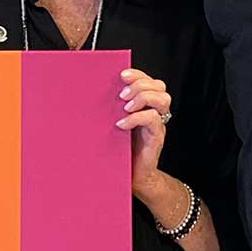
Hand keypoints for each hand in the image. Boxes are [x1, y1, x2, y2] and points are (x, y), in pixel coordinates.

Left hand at [115, 67, 170, 197]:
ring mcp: (157, 123)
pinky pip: (153, 119)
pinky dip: (137, 118)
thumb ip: (110, 108)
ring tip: (125, 107)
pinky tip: (122, 124)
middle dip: (140, 84)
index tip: (121, 74)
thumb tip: (88, 91)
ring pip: (163, 98)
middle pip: (159, 85)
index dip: (137, 74)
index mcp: (144, 103)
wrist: (129, 177)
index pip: (148, 79)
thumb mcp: (112, 122)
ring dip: (143, 97)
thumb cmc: (118, 148)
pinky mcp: (157, 137)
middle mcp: (154, 111)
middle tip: (122, 94)